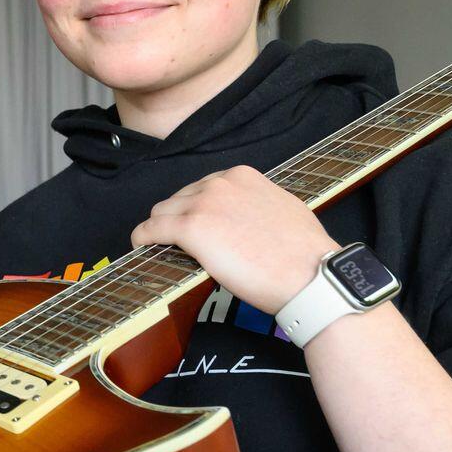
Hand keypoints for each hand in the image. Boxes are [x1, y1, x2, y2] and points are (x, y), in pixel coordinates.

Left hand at [129, 165, 339, 312]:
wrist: (309, 275)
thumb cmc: (303, 252)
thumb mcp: (281, 209)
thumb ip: (255, 205)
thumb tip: (242, 219)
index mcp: (242, 176)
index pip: (202, 188)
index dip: (196, 209)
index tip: (196, 225)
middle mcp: (220, 183)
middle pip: (180, 198)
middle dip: (178, 218)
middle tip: (180, 242)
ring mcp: (203, 204)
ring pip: (162, 212)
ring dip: (161, 229)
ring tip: (162, 247)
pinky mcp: (191, 229)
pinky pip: (151, 230)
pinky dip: (143, 237)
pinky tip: (142, 246)